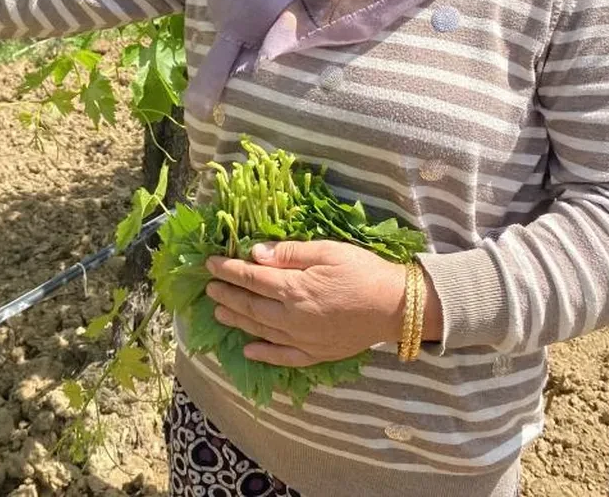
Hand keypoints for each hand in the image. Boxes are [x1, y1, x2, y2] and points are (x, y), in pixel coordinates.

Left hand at [205, 240, 439, 366]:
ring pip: (261, 330)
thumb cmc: (363, 271)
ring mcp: (303, 339)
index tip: (210, 263)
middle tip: (209, 287)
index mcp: (295, 289)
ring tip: (219, 312)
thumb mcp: (327, 251)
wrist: (398, 306)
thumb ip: (290, 253)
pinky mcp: (317, 353)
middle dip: (227, 294)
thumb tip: (255, 254)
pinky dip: (264, 354)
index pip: (252, 278)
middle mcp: (293, 317)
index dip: (228, 270)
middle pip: (251, 306)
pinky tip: (248, 350)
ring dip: (237, 320)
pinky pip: (283, 357)